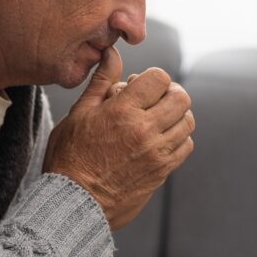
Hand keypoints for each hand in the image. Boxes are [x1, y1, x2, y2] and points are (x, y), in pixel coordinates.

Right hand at [43, 47, 194, 231]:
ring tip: (157, 119)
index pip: (159, 78)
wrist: (75, 203)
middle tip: (154, 99)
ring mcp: (157, 152)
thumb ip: (101, 82)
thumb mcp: (78, 114)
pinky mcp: (162, 171)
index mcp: (122, 111)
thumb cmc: (69, 157)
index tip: (141, 86)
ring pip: (187, 121)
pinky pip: (185, 146)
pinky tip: (159, 139)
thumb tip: (113, 53)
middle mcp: (144, 130)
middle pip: (180, 98)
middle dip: (169, 93)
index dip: (152, 78)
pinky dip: (178, 138)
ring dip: (175, 115)